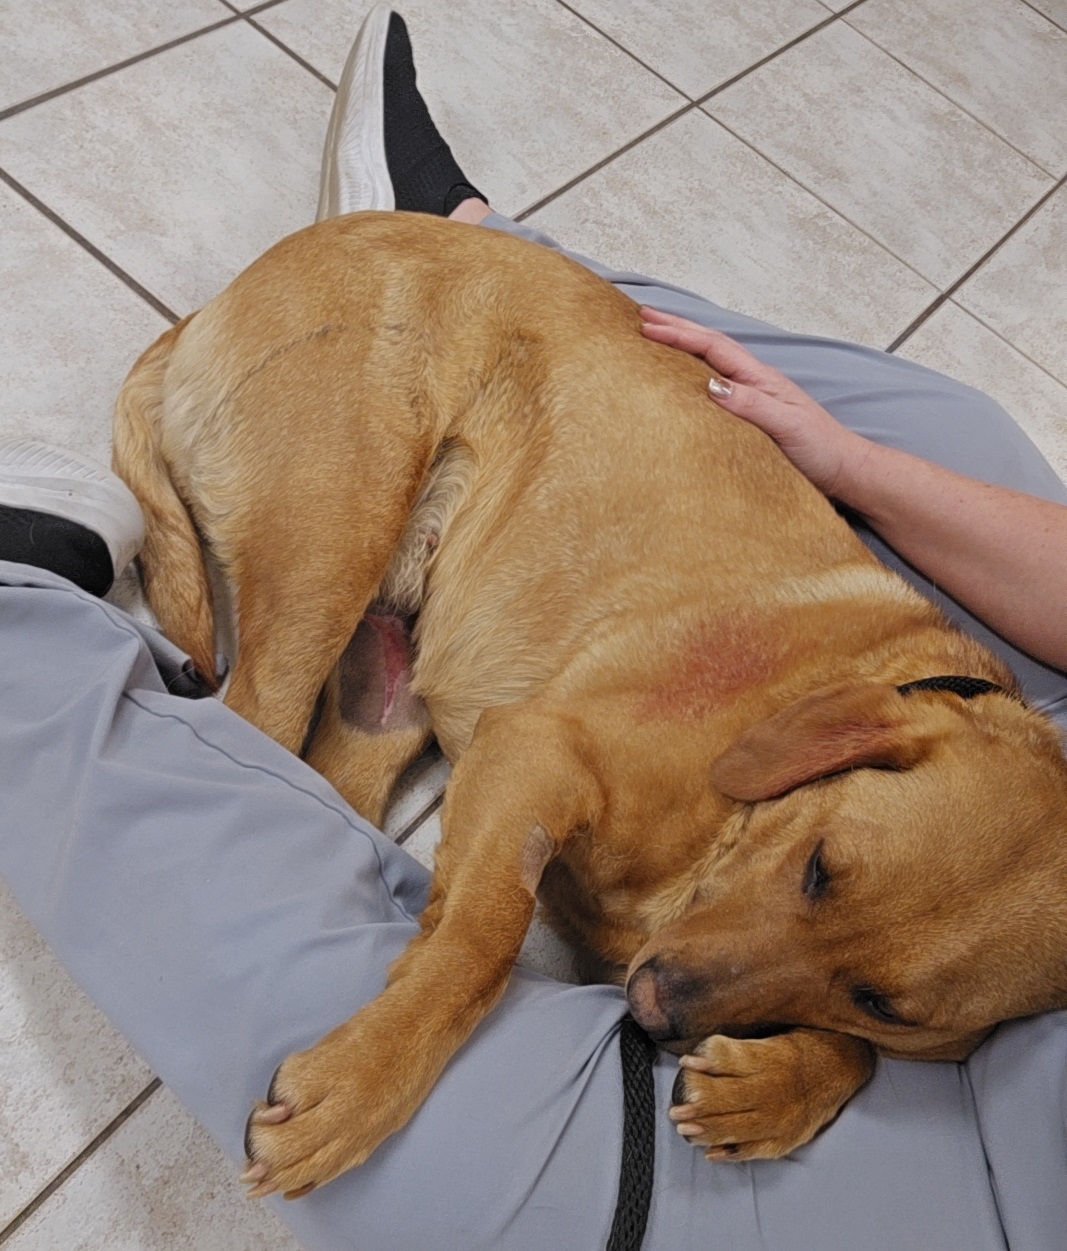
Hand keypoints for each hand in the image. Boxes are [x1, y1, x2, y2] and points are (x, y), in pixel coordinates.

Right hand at [640, 308, 867, 498]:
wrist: (843, 469)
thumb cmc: (821, 448)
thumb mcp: (786, 425)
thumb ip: (751, 404)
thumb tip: (713, 384)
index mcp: (761, 378)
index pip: (713, 348)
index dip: (680, 335)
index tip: (648, 325)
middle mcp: (754, 382)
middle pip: (710, 347)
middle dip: (677, 329)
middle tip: (644, 316)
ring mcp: (753, 398)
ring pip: (711, 363)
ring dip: (683, 347)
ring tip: (657, 337)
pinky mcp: (751, 416)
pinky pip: (715, 386)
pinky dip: (693, 375)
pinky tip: (682, 380)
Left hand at [669, 1029, 874, 1161]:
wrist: (843, 1064)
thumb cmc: (800, 1042)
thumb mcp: (772, 1032)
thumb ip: (738, 1046)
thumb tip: (699, 1055)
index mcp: (770, 1058)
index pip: (730, 1061)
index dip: (704, 1061)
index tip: (685, 1062)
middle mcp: (773, 1091)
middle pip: (726, 1100)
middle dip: (696, 1106)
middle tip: (675, 1110)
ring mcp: (779, 1119)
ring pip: (734, 1129)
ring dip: (705, 1131)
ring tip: (683, 1129)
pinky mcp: (786, 1139)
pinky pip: (753, 1150)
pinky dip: (730, 1152)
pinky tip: (711, 1151)